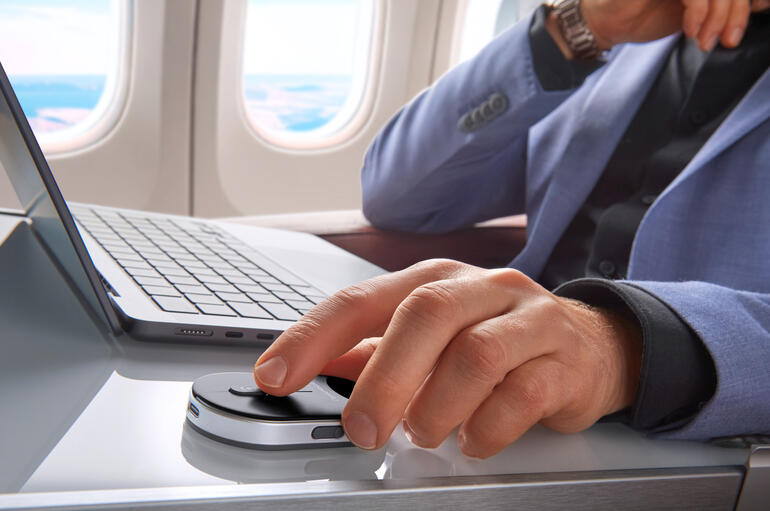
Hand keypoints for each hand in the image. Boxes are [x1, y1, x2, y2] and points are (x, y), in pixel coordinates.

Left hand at [253, 260, 641, 458]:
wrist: (591, 343)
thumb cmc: (497, 336)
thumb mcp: (432, 335)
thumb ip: (377, 348)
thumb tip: (320, 365)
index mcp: (435, 280)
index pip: (361, 300)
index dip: (312, 338)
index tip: (273, 376)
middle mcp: (480, 289)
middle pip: (424, 314)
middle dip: (384, 378)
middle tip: (361, 429)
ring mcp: (527, 319)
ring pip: (477, 354)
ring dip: (438, 405)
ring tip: (424, 432)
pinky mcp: (564, 359)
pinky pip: (523, 394)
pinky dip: (488, 427)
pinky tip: (473, 439)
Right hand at [550, 0, 769, 56]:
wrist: (607, 23)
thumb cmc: (644, 16)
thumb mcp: (694, 14)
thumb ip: (722, 6)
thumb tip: (760, 2)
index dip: (743, 4)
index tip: (740, 27)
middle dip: (735, 13)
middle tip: (727, 40)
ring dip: (718, 16)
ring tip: (706, 40)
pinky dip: (700, 11)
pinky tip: (691, 30)